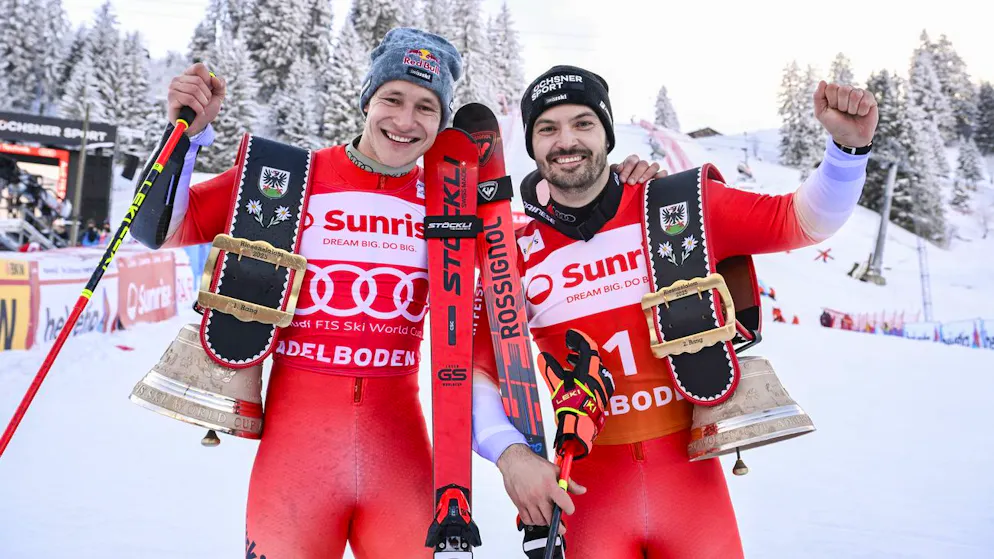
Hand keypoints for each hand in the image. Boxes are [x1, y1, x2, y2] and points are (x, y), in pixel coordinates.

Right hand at [167, 62, 225, 136]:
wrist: (197, 126)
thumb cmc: (205, 109)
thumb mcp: (217, 97)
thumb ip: (220, 86)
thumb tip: (214, 78)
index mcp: (189, 75)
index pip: (199, 67)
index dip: (208, 79)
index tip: (209, 90)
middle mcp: (179, 79)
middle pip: (199, 80)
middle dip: (207, 95)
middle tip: (204, 103)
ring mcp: (173, 88)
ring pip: (194, 89)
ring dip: (203, 102)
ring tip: (201, 108)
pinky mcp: (172, 98)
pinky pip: (190, 99)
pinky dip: (198, 108)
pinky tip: (198, 112)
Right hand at [497, 443, 585, 534]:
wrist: (515, 462)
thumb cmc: (534, 465)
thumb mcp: (555, 470)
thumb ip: (569, 483)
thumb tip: (582, 490)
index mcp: (550, 486)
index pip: (564, 504)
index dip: (569, 509)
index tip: (569, 509)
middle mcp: (538, 495)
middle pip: (551, 518)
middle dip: (558, 524)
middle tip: (561, 525)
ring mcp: (528, 501)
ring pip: (539, 521)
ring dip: (546, 522)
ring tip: (548, 517)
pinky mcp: (519, 504)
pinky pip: (527, 520)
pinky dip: (534, 522)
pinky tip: (537, 516)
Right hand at [539, 329, 615, 460]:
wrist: (580, 428)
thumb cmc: (569, 406)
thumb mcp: (556, 386)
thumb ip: (549, 370)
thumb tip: (542, 357)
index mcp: (589, 371)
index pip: (588, 347)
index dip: (579, 338)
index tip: (570, 334)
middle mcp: (599, 377)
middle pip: (593, 357)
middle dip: (580, 350)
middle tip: (569, 348)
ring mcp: (602, 387)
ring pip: (595, 368)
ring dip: (583, 362)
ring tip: (570, 362)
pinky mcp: (602, 396)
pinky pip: (596, 378)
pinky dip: (587, 374)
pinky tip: (577, 379)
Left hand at [611, 154, 667, 184]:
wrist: (626, 201)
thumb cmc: (620, 188)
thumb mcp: (615, 180)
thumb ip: (615, 173)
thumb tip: (617, 169)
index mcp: (632, 163)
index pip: (632, 160)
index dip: (627, 168)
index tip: (622, 179)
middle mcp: (643, 166)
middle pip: (643, 163)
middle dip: (636, 173)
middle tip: (630, 183)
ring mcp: (652, 171)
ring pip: (654, 166)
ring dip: (647, 174)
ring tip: (641, 183)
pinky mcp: (659, 178)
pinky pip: (664, 173)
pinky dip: (661, 175)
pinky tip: (655, 181)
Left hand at [813, 81, 877, 147]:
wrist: (850, 137)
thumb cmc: (835, 125)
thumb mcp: (821, 113)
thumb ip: (818, 97)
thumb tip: (823, 81)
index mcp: (835, 92)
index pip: (832, 87)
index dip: (832, 100)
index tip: (833, 109)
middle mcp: (847, 90)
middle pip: (844, 89)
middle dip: (842, 105)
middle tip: (843, 112)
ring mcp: (859, 93)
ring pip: (855, 94)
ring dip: (852, 109)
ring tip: (852, 113)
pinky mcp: (870, 99)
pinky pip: (866, 100)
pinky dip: (861, 111)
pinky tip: (861, 114)